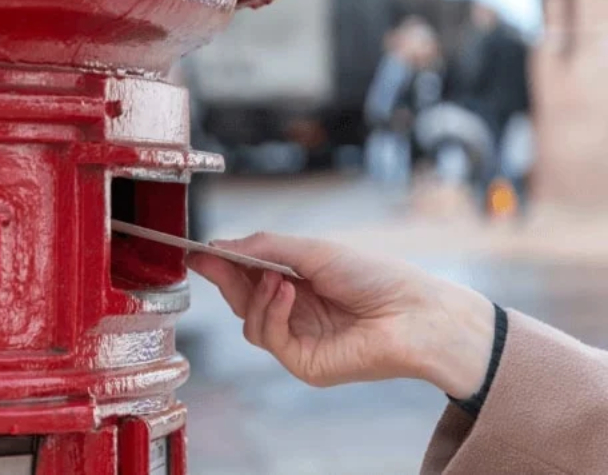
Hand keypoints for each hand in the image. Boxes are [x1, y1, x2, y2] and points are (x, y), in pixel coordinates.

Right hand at [187, 233, 494, 398]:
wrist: (412, 312)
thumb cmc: (373, 275)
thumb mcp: (313, 250)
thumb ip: (264, 247)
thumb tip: (221, 246)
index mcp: (297, 281)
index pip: (249, 274)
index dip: (222, 262)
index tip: (196, 251)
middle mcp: (294, 311)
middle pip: (242, 299)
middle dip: (225, 277)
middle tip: (210, 258)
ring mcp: (298, 338)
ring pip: (249, 322)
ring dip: (255, 295)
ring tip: (278, 278)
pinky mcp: (304, 362)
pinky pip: (269, 338)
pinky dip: (272, 312)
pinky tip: (289, 293)